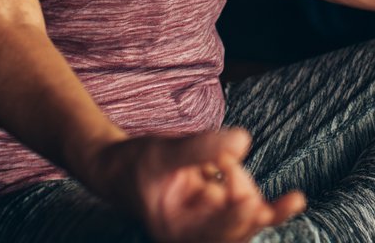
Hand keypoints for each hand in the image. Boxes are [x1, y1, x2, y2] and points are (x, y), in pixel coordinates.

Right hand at [88, 128, 304, 241]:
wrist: (122, 166)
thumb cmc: (136, 162)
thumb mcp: (163, 151)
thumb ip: (201, 148)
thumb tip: (243, 141)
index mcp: (177, 230)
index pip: (218, 234)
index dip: (238, 218)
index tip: (252, 200)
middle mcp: (196, 232)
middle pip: (240, 226)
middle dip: (242, 190)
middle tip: (223, 161)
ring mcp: (209, 220)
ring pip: (247, 210)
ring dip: (241, 180)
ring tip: (217, 158)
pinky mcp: (217, 206)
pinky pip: (244, 199)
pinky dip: (240, 178)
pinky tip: (227, 167)